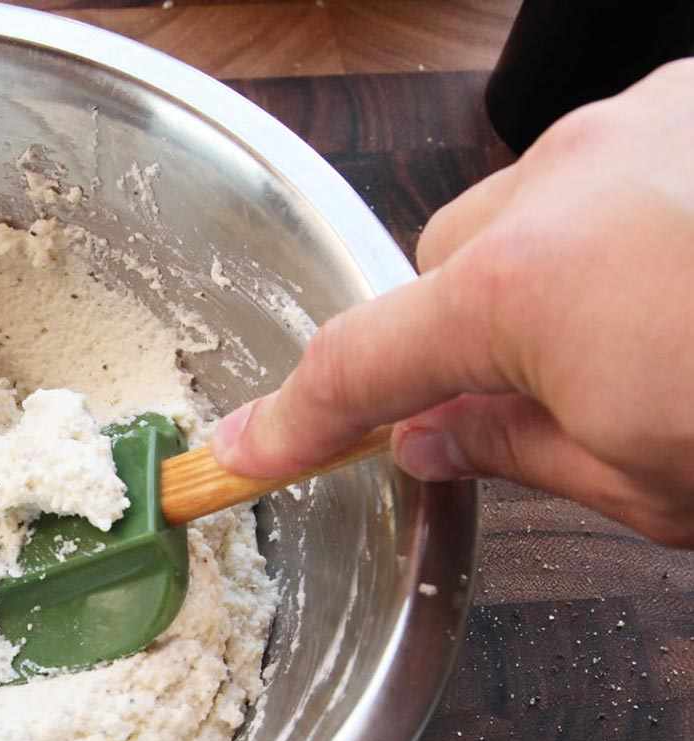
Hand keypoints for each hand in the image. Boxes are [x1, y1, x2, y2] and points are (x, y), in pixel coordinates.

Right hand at [212, 59, 693, 546]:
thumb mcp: (651, 479)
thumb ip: (517, 453)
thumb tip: (435, 440)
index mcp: (524, 289)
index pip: (358, 365)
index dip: (296, 421)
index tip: (253, 448)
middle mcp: (564, 181)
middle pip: (442, 269)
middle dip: (463, 334)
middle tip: (528, 399)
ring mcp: (634, 124)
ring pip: (525, 208)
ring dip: (544, 269)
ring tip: (641, 326)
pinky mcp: (690, 100)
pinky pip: (606, 165)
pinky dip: (619, 220)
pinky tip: (680, 271)